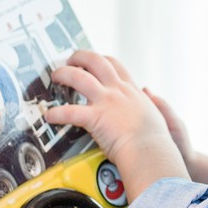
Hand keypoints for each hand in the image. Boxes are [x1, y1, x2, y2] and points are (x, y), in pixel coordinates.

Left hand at [45, 51, 188, 197]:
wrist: (150, 151)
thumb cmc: (155, 140)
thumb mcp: (158, 113)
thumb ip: (151, 101)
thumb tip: (148, 91)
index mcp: (132, 91)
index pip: (115, 65)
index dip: (101, 59)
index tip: (93, 61)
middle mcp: (118, 91)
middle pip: (96, 61)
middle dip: (80, 57)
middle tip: (70, 60)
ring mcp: (106, 102)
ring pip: (79, 77)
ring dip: (64, 74)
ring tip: (56, 76)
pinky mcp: (96, 118)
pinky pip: (70, 112)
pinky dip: (57, 113)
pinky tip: (49, 115)